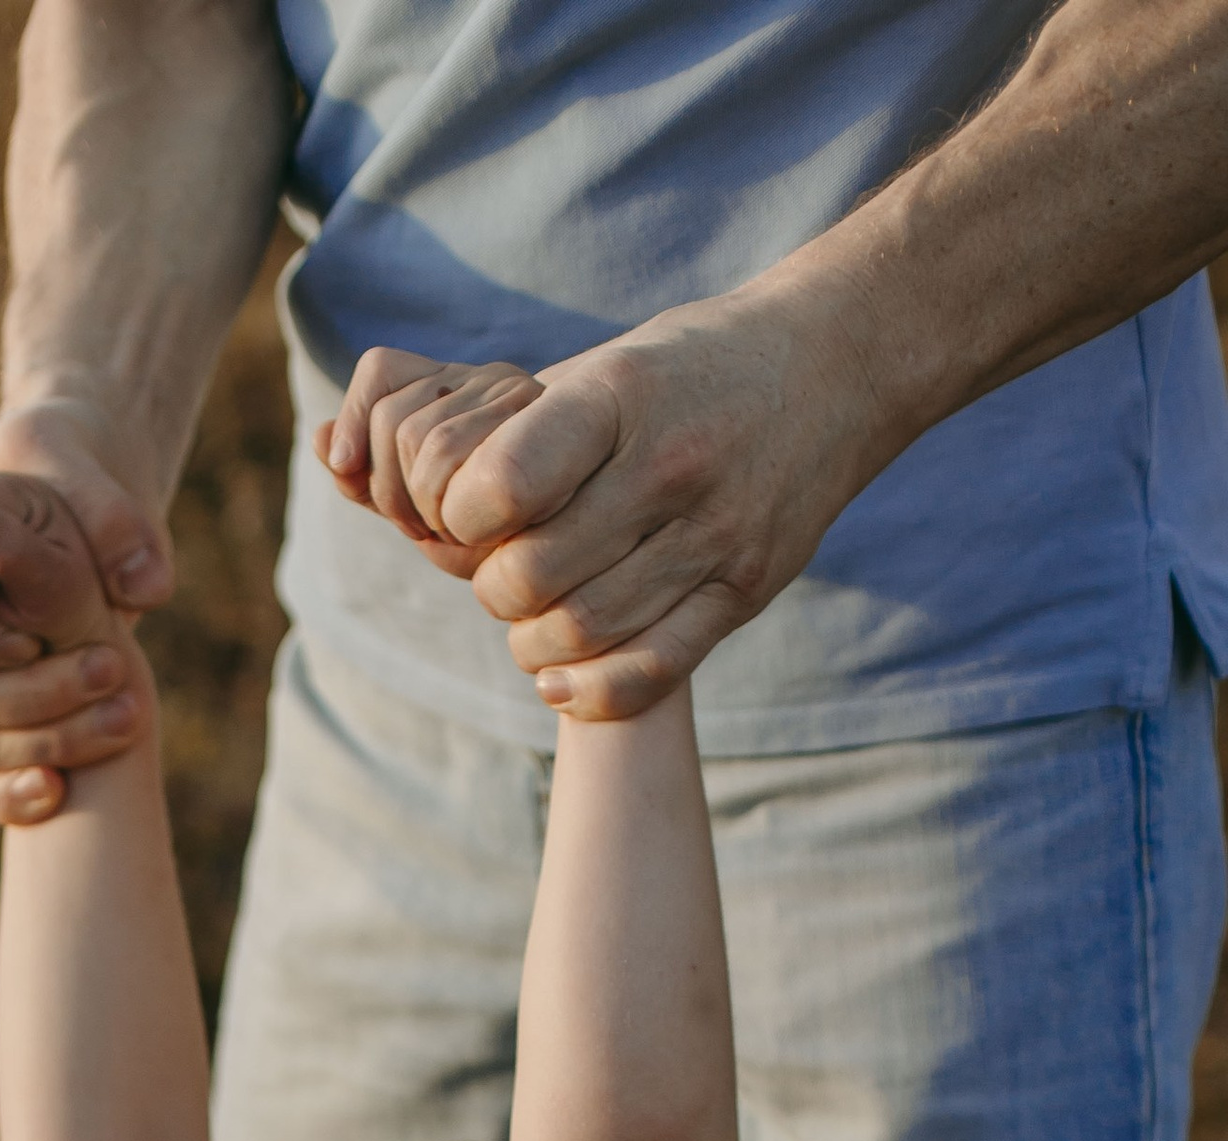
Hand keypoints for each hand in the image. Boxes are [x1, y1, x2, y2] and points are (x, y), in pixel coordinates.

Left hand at [316, 349, 545, 579]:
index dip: (355, 429)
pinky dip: (449, 505)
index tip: (363, 480)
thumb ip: (365, 480)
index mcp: (454, 385)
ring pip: (419, 438)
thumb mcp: (411, 510)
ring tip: (454, 535)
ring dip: (422, 507)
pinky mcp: (550, 425)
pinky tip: (467, 530)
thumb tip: (322, 441)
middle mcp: (491, 380)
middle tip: (426, 529)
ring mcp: (523, 397)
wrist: (575, 559)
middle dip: (390, 492)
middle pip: (393, 419)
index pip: (381, 371)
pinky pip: (461, 454)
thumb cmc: (490, 539)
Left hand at [426, 286, 892, 715]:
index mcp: (621, 397)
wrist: (837, 362)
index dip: (458, 519)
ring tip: (533, 618)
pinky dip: (589, 691)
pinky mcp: (747, 588)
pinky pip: (650, 672)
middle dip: (492, 589)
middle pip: (529, 578)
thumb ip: (518, 430)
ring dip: (532, 642)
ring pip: (580, 633)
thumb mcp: (602, 367)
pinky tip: (558, 675)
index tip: (465, 516)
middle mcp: (670, 466)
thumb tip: (391, 485)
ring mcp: (717, 532)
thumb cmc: (687, 371)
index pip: (499, 487)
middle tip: (501, 574)